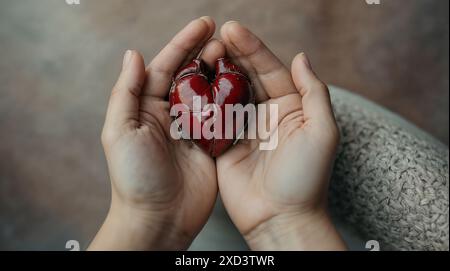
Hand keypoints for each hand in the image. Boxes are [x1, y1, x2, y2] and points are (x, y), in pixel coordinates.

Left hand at [89, 17, 224, 249]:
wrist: (157, 218)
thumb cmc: (134, 178)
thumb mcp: (119, 132)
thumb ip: (126, 92)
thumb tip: (133, 54)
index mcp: (147, 108)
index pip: (165, 67)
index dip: (183, 44)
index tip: (203, 25)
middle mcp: (171, 115)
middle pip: (190, 76)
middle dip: (205, 53)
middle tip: (224, 36)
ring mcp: (193, 130)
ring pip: (209, 93)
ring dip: (221, 72)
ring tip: (234, 54)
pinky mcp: (212, 146)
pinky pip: (224, 119)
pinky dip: (233, 101)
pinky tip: (244, 85)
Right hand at [216, 22, 345, 249]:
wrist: (280, 218)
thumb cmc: (306, 177)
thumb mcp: (322, 131)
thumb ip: (313, 91)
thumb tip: (300, 56)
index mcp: (291, 107)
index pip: (270, 70)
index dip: (253, 48)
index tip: (233, 29)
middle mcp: (266, 115)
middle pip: (247, 77)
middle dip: (232, 54)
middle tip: (215, 34)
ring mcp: (243, 129)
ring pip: (227, 93)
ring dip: (216, 73)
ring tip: (203, 52)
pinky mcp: (223, 145)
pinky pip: (212, 118)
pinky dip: (203, 100)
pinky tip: (193, 82)